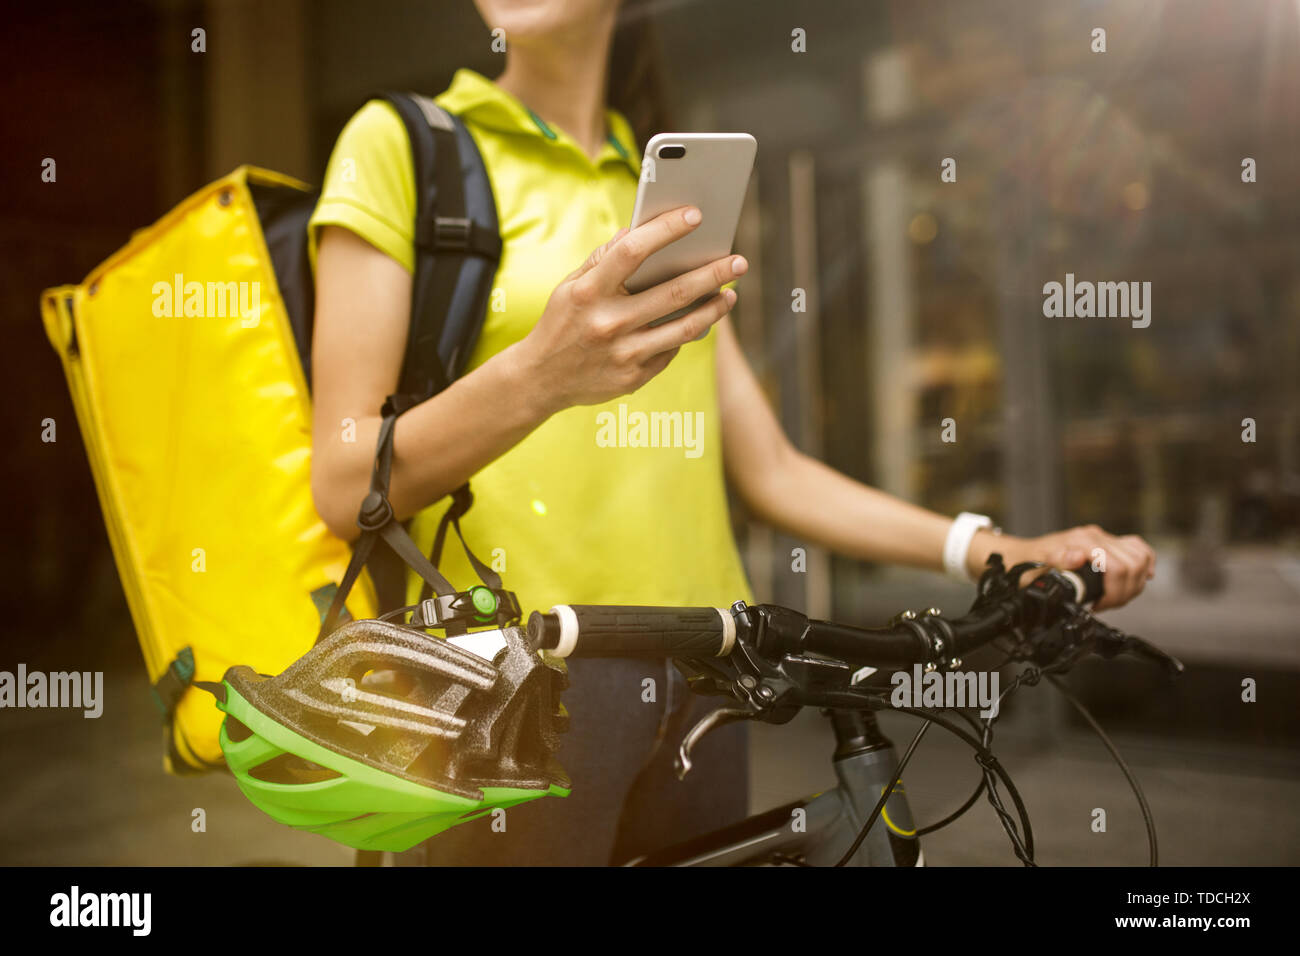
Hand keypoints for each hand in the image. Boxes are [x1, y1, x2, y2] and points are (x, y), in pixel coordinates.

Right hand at [511, 205, 745, 414]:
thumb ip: (602, 259)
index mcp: (588, 291)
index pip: (633, 251)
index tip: (696, 216)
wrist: (540, 379)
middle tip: (739, 262)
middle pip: (674, 292)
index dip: (666, 230)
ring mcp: (622, 353)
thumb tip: (638, 231)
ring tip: (730, 294)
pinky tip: (700, 321)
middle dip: (713, 273)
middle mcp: (607, 322)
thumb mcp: (570, 286)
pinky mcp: (633, 377)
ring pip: (684, 327)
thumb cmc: (562, 323)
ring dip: (714, 309)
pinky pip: (671, 350)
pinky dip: (687, 334)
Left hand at [967, 524, 1155, 610]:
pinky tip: (1137, 579)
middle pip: (1133, 566)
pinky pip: (1137, 549)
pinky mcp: (1107, 543)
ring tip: (1113, 596)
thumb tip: (1076, 557)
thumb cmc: (1027, 565)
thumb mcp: (1035, 569)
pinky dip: (1143, 565)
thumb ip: (1057, 562)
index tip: (1097, 606)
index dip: (1114, 594)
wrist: (1020, 555)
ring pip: (1140, 558)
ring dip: (1133, 582)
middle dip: (1124, 592)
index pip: (1118, 568)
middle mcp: (1095, 536)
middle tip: (1105, 604)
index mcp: (1082, 542)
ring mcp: (1102, 538)